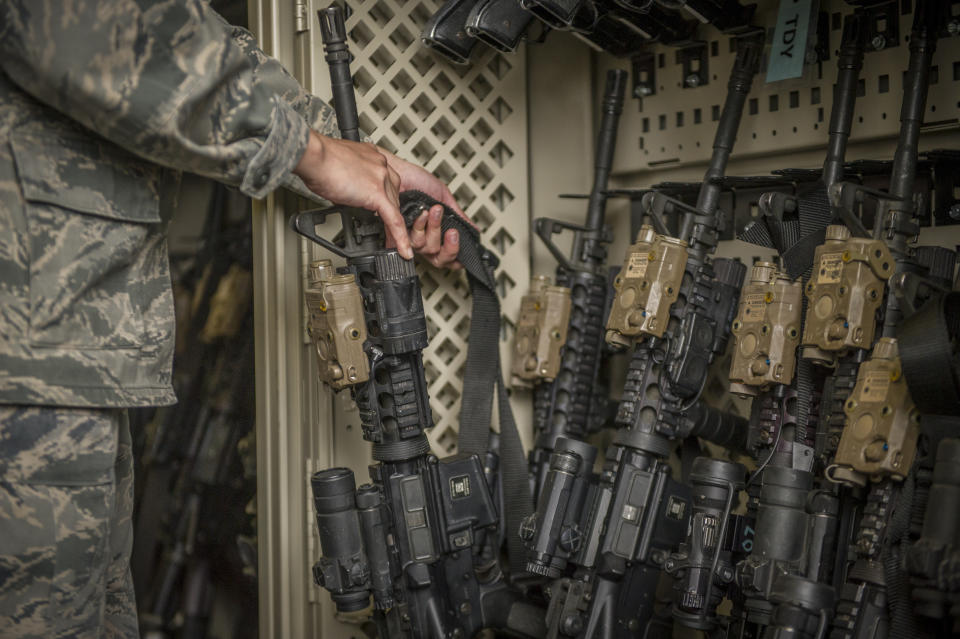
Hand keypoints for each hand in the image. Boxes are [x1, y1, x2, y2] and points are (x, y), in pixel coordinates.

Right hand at [293, 132, 410, 257]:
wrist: (315, 156)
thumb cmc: (318, 159)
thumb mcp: (338, 168)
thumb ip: (348, 179)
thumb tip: (344, 192)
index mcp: (372, 157)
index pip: (386, 181)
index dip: (386, 198)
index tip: (382, 210)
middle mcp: (380, 165)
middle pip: (394, 196)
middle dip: (391, 215)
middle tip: (388, 231)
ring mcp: (381, 178)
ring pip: (395, 209)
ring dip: (396, 230)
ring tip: (394, 245)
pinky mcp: (377, 194)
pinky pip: (393, 220)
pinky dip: (399, 237)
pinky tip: (402, 249)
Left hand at [380, 149, 474, 269]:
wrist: (401, 171)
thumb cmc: (416, 180)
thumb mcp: (443, 197)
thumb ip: (457, 215)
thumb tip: (473, 229)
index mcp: (435, 232)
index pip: (446, 254)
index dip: (453, 253)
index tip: (459, 245)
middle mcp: (422, 237)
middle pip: (437, 257)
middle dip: (447, 243)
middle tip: (451, 231)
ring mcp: (410, 236)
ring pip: (425, 247)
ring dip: (433, 228)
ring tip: (434, 210)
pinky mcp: (398, 232)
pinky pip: (410, 240)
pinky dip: (420, 226)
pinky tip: (423, 214)